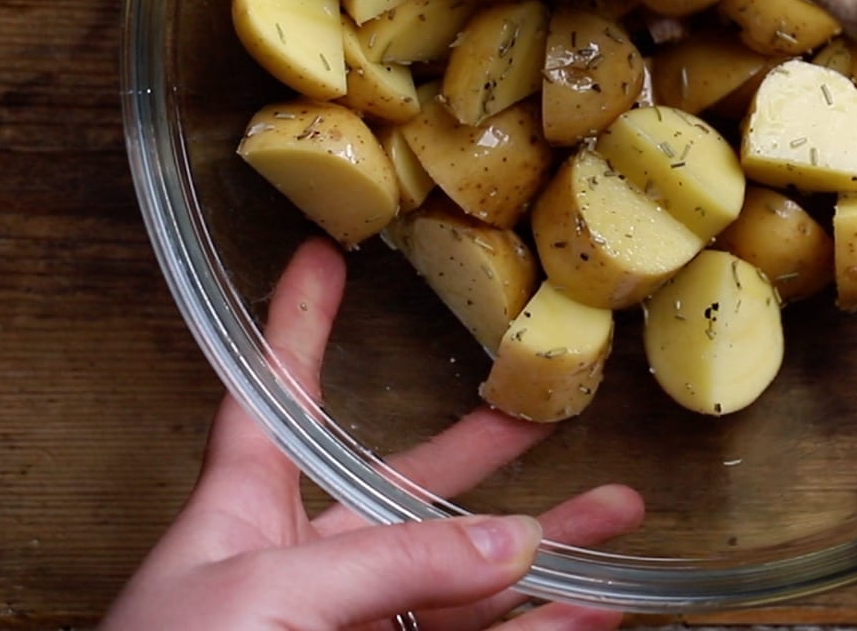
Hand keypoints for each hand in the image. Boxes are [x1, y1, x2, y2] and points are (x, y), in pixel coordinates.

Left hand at [105, 238, 642, 630]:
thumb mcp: (265, 594)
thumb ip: (391, 561)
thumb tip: (512, 543)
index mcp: (239, 516)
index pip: (271, 399)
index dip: (294, 326)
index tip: (317, 261)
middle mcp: (297, 570)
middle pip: (403, 492)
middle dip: (479, 453)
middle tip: (541, 413)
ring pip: (462, 585)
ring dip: (543, 554)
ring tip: (617, 518)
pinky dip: (542, 630)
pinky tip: (593, 610)